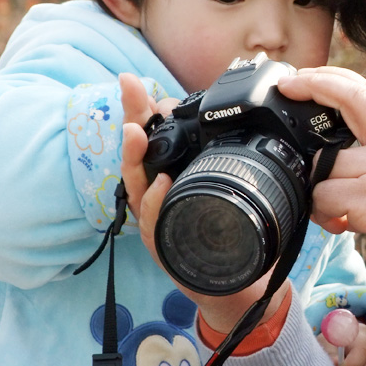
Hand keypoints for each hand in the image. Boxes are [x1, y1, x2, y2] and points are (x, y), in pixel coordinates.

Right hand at [118, 73, 288, 333]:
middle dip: (130, 122)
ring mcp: (157, 222)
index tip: (129, 80)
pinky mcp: (166, 248)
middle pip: (136, 156)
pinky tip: (160, 183)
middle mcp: (156, 197)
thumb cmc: (226, 234)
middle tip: (128, 92)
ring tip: (135, 131)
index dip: (137, 110)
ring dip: (134, 157)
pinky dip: (156, 203)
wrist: (236, 285)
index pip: (149, 137)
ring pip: (138, 187)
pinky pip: (155, 224)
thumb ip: (217, 156)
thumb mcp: (224, 187)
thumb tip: (216, 119)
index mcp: (168, 178)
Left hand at [278, 67, 365, 304]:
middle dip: (312, 84)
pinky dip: (324, 213)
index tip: (309, 74)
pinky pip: (324, 196)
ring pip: (325, 163)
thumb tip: (348, 156)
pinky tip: (340, 225)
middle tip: (289, 86)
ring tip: (333, 210)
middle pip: (349, 99)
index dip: (336, 79)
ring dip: (319, 188)